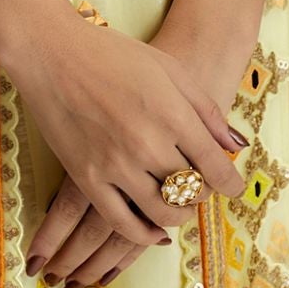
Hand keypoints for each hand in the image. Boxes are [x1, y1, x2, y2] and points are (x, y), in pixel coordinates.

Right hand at [7, 15, 248, 270]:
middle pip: (192, 190)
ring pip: (163, 212)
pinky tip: (154, 229)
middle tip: (201, 186)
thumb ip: (205, 108)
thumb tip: (235, 146)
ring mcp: (116, 164)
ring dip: (179, 214)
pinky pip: (123, 223)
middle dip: (203, 192)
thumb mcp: (168, 69)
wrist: (53, 53)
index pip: (214, 166)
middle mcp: (147, 144)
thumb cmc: (113, 53)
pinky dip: (144, 233)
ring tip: (179, 204)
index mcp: (172, 114)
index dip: (231, 184)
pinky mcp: (87, 178)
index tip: (234, 189)